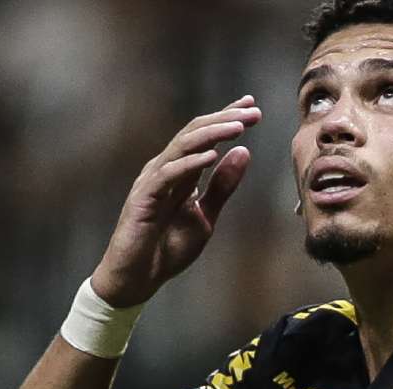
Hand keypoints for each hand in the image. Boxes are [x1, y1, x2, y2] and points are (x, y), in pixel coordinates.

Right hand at [90, 95, 261, 306]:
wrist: (139, 277)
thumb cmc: (167, 247)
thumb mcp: (205, 215)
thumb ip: (223, 186)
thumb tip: (244, 152)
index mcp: (180, 171)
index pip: (204, 137)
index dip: (226, 118)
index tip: (252, 106)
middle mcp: (165, 169)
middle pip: (194, 133)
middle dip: (224, 119)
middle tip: (253, 111)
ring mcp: (152, 181)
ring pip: (182, 146)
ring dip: (212, 134)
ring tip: (238, 126)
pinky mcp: (143, 198)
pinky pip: (168, 174)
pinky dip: (190, 163)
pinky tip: (212, 155)